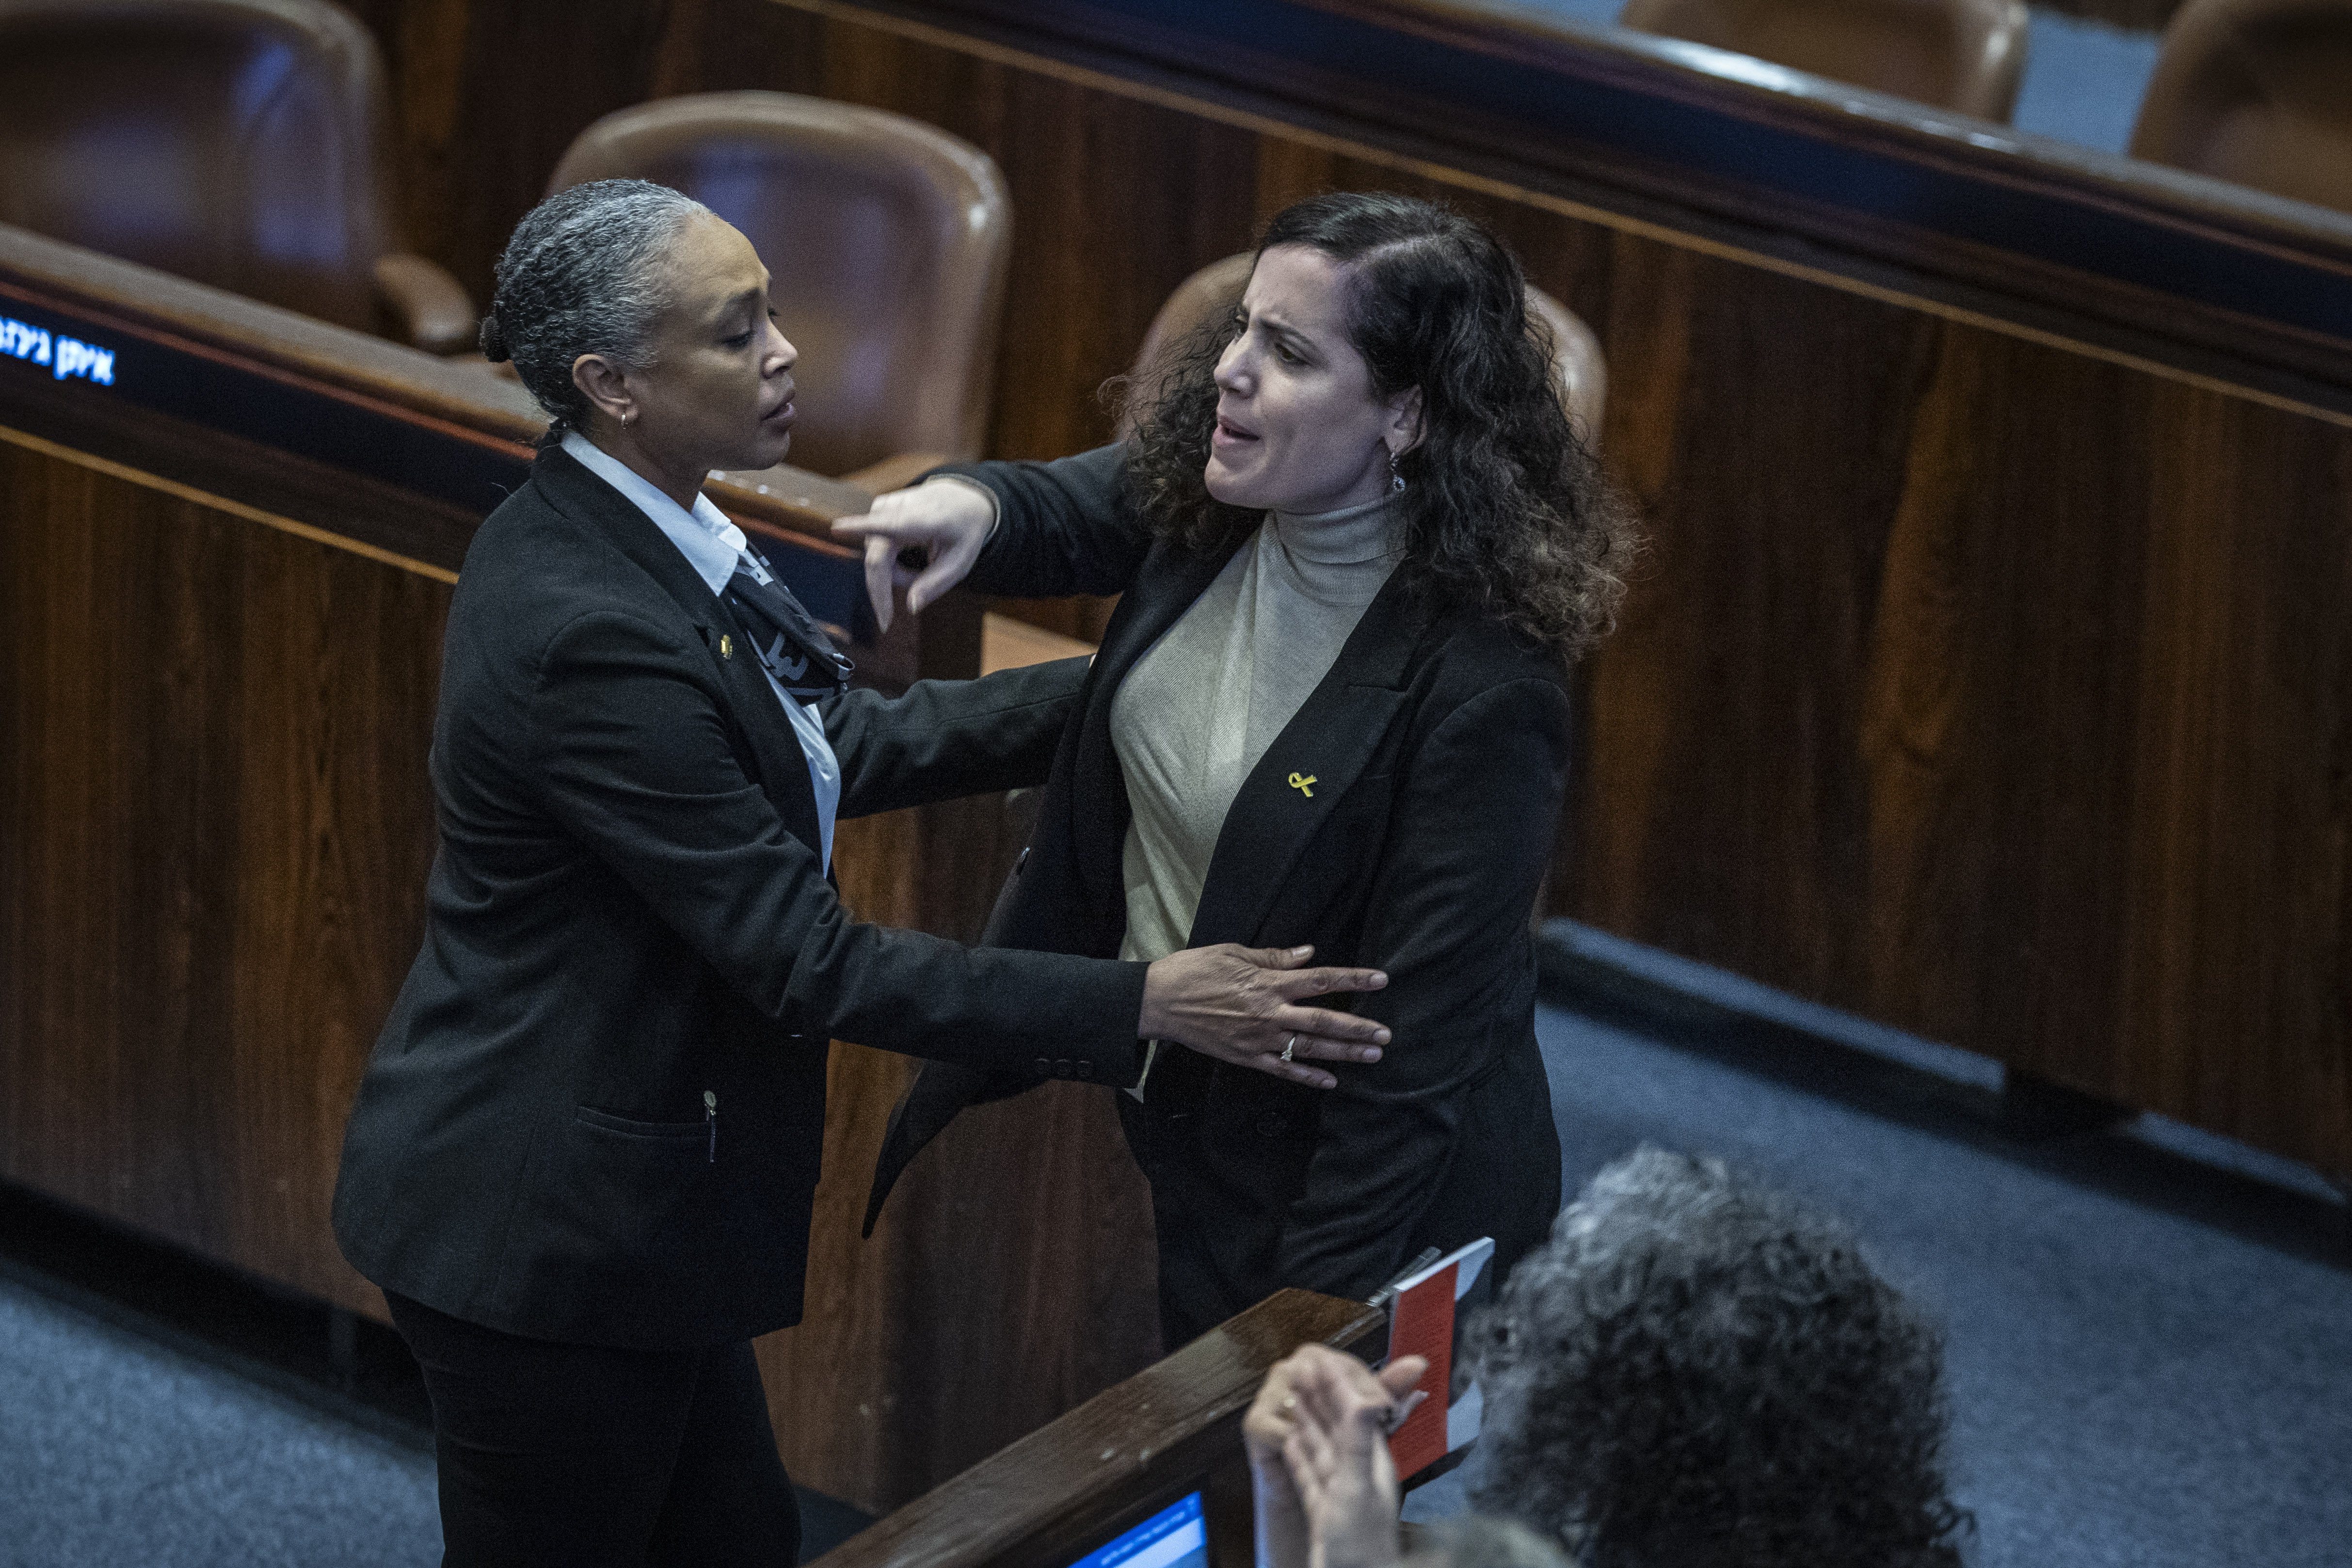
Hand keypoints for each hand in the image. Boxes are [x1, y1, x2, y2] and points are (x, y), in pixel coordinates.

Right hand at [830, 478, 993, 631]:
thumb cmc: (963, 531)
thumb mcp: (961, 563)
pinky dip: (890, 562)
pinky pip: (875, 550)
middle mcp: (895, 509)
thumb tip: (911, 607)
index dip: (860, 528)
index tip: (838, 527)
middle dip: (892, 587)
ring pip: (875, 559)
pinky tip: (909, 554)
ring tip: (922, 566)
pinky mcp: (875, 510)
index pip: (888, 525)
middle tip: (917, 594)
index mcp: (922, 519)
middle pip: (877, 562)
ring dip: (895, 573)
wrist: (961, 499)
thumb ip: (935, 585)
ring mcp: (881, 507)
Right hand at [1140, 945, 1387, 1088]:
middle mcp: (1270, 1013)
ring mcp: (1259, 1039)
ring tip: (1372, 1056)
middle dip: (1358, 1028)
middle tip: (1386, 1034)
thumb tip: (1310, 954)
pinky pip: (1282, 1069)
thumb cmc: (1193, 971)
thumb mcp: (1233, 952)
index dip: (1354, 979)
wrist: (1158, 1001)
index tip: (1381, 980)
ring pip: (1310, 1049)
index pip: (1321, 980)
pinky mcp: (1246, 1057)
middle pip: (1324, 1021)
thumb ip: (1275, 957)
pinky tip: (1330, 1081)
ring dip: (1344, 1053)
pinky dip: (1307, 1076)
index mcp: (1268, 983)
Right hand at [1245, 1346, 1424, 1567]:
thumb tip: (1367, 1398)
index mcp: (1371, 1458)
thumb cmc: (1361, 1548)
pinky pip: (1306, 1471)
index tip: (1320, 1359)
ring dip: (1306, 1416)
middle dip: (1319, 1392)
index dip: (1338, 1381)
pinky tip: (1290, 1440)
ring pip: (1320, 1443)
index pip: (1354, 1407)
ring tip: (1293, 1393)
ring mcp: (1336, 1489)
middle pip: (1335, 1421)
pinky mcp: (1319, 1508)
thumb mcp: (1359, 1489)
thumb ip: (1360, 1440)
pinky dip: (1296, 1450)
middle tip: (1301, 1365)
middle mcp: (1356, 1469)